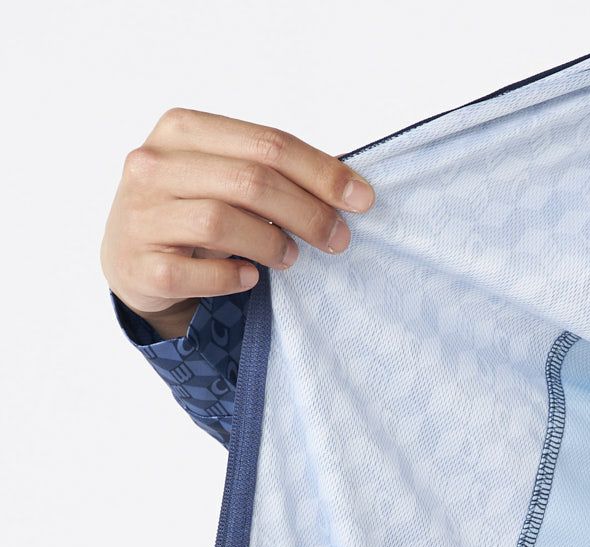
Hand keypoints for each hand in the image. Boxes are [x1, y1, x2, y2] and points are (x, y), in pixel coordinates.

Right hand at [100, 107, 375, 339]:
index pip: (267, 143)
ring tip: (291, 257)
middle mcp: (152, 165)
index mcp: (181, 129)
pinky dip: (230, 278)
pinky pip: (195, 273)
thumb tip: (348, 191)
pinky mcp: (138, 265)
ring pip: (221, 223)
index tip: (362, 200)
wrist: (131, 258)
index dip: (321, 172)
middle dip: (307, 212)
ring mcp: (140, 215)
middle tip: (337, 239)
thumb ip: (269, 173)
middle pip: (250, 181)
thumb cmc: (191, 210)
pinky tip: (249, 278)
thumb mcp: (221, 176)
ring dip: (271, 244)